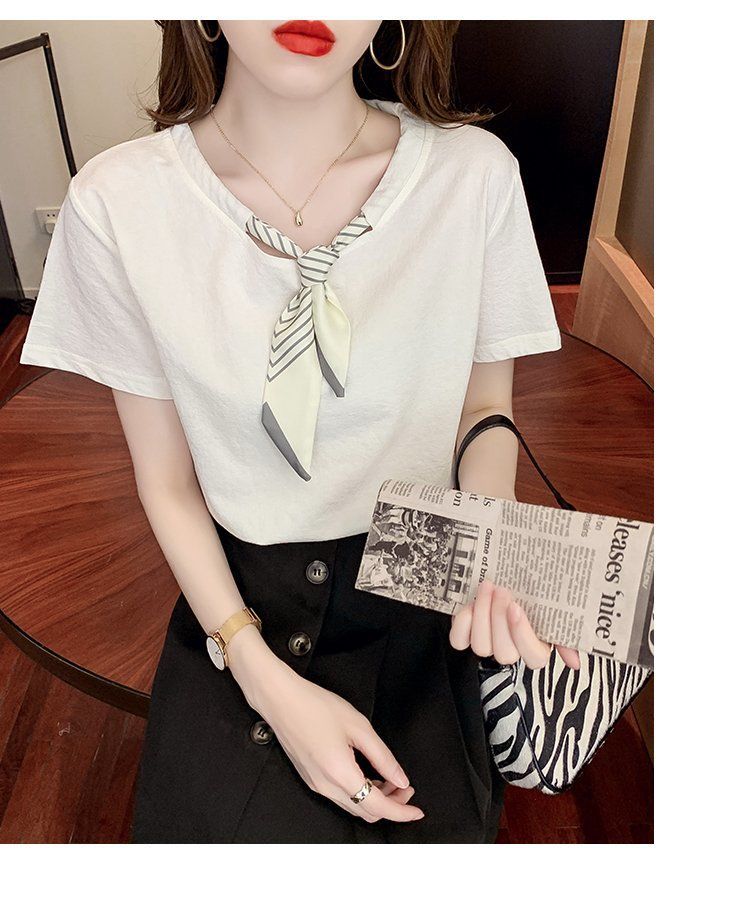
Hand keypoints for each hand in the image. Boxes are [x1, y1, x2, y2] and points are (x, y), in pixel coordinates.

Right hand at [232, 651, 424, 823]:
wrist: (281, 700)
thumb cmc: (315, 706)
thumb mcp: (359, 726)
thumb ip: (383, 757)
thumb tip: (401, 779)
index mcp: (340, 774)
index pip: (378, 807)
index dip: (401, 812)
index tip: (417, 810)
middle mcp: (326, 786)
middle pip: (366, 812)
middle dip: (391, 805)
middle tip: (406, 787)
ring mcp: (316, 785)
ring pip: (353, 806)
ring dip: (375, 799)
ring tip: (390, 779)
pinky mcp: (311, 779)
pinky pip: (341, 797)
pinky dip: (359, 793)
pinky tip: (368, 774)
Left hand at [449, 579, 580, 669]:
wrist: (502, 571)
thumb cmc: (530, 589)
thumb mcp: (552, 606)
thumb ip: (567, 633)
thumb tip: (576, 663)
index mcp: (537, 645)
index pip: (534, 658)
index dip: (523, 636)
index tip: (516, 608)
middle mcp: (511, 648)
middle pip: (504, 653)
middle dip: (499, 619)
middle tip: (501, 590)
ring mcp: (486, 643)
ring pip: (481, 646)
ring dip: (482, 615)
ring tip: (487, 587)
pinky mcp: (465, 635)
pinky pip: (459, 640)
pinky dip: (462, 623)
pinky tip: (469, 604)